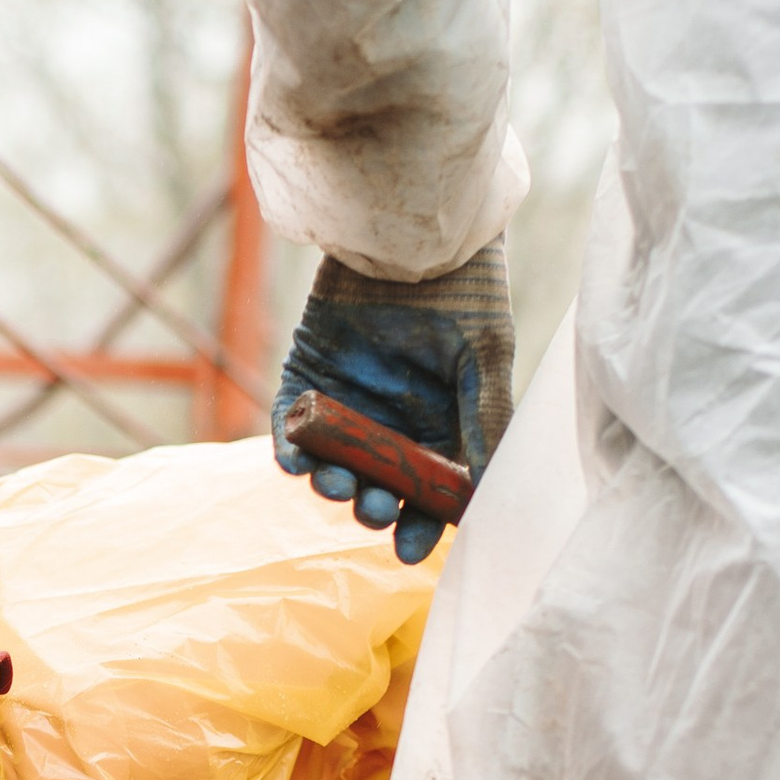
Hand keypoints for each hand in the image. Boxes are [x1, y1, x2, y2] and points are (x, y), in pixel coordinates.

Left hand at [271, 243, 513, 562]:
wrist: (413, 230)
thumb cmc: (464, 290)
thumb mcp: (487, 358)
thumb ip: (485, 422)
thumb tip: (485, 494)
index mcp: (441, 425)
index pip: (427, 492)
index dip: (419, 524)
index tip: (409, 549)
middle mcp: (393, 420)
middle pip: (377, 484)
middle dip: (374, 506)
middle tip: (372, 510)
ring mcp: (349, 401)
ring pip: (334, 462)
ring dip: (333, 483)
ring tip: (337, 487)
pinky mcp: (308, 376)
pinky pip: (293, 425)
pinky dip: (292, 447)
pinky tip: (296, 462)